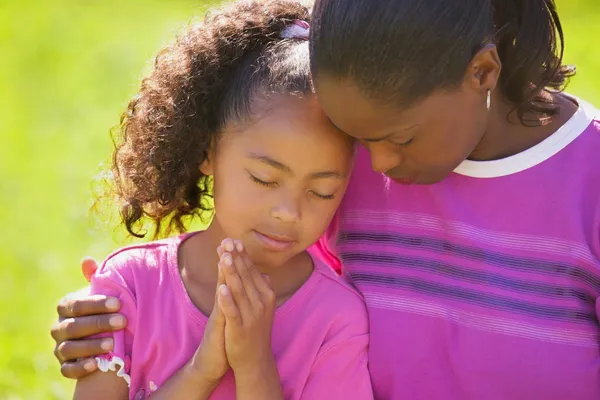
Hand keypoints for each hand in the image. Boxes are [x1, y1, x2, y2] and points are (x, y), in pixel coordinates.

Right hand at [50, 257, 126, 378]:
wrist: (103, 333)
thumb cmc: (104, 308)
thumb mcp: (102, 292)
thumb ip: (96, 278)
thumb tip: (87, 260)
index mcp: (66, 307)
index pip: (76, 304)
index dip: (96, 304)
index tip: (118, 303)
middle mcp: (59, 327)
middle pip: (73, 326)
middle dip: (98, 323)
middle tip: (122, 321)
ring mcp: (60, 347)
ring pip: (69, 348)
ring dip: (90, 346)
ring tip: (113, 344)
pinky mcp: (65, 365)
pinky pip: (67, 369)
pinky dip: (80, 367)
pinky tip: (96, 364)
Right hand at [186, 248, 228, 383]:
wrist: (213, 363)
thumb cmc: (224, 338)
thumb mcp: (230, 315)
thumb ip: (235, 298)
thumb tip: (243, 283)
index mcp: (227, 301)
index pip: (230, 276)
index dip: (233, 260)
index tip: (235, 240)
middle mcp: (221, 305)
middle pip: (224, 279)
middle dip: (227, 259)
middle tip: (227, 239)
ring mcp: (218, 316)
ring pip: (221, 292)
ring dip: (222, 274)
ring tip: (224, 255)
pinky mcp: (218, 330)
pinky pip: (220, 314)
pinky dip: (222, 301)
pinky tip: (222, 289)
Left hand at [216, 239, 276, 373]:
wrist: (255, 360)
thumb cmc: (256, 331)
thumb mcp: (263, 308)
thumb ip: (261, 289)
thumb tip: (265, 273)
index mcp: (266, 294)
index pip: (252, 270)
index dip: (241, 255)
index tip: (232, 240)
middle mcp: (261, 302)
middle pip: (245, 275)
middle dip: (235, 257)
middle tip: (227, 241)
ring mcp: (252, 315)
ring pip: (239, 290)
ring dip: (231, 272)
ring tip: (224, 257)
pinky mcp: (240, 328)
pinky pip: (233, 311)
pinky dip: (227, 300)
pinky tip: (221, 288)